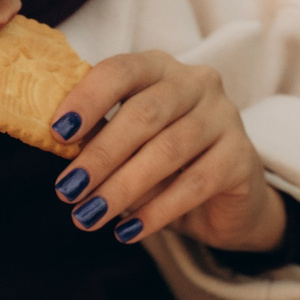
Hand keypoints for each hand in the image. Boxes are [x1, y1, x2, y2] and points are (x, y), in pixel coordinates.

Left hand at [48, 50, 286, 251]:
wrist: (227, 199)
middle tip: (68, 189)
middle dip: (101, 154)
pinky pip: (194, 185)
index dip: (88, 99)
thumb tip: (60, 143)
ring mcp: (224, 117)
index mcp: (159, 68)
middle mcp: (197, 83)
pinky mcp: (241, 157)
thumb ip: (100, 137)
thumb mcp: (128, 147)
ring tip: (90, 216)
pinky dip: (157, 211)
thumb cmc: (166, 165)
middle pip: (144, 114)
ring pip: (168, 151)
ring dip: (123, 187)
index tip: (58, 133)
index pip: (121, 71)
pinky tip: (129, 230)